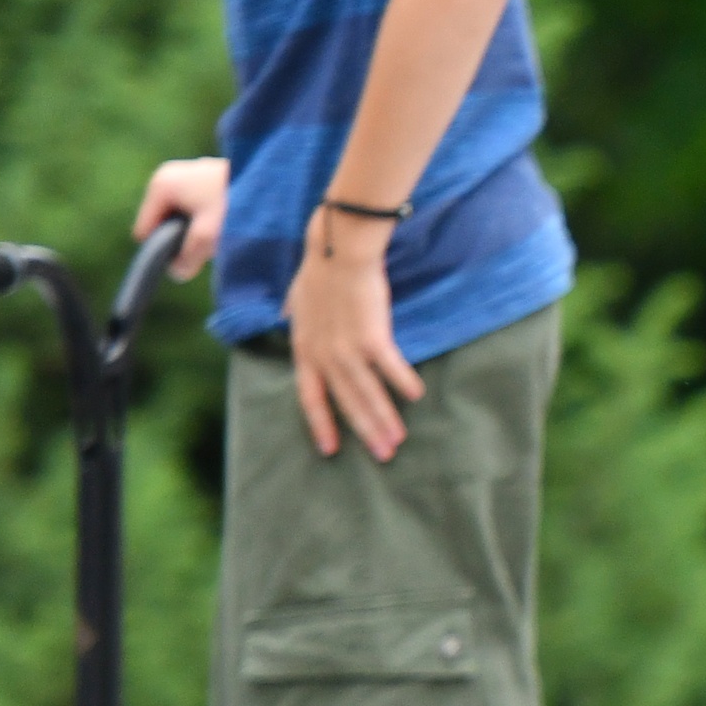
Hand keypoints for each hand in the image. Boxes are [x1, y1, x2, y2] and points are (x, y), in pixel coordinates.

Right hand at [135, 157, 230, 277]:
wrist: (280, 180)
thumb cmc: (237, 205)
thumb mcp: (207, 238)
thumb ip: (186, 259)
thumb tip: (177, 272)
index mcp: (162, 184)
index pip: (145, 230)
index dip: (163, 250)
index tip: (189, 256)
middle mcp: (173, 175)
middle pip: (166, 225)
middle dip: (184, 241)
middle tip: (211, 243)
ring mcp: (193, 175)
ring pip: (186, 220)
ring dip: (202, 234)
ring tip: (224, 232)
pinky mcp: (212, 180)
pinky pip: (201, 211)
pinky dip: (213, 222)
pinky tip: (232, 223)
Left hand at [285, 210, 427, 460]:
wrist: (337, 250)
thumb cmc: (319, 269)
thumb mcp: (297, 298)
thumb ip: (295, 315)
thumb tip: (288, 316)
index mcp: (304, 349)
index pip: (310, 398)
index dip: (321, 425)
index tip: (331, 449)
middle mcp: (323, 356)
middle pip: (345, 403)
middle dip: (364, 432)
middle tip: (382, 455)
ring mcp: (347, 349)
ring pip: (368, 394)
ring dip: (385, 418)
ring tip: (398, 438)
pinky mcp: (372, 337)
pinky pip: (391, 368)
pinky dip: (403, 382)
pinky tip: (417, 395)